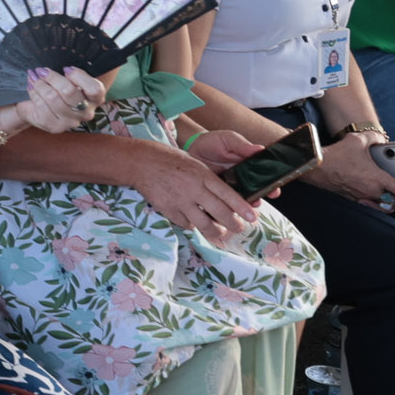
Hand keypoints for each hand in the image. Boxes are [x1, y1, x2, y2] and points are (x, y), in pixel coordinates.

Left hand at [7, 66, 106, 135]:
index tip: (66, 69)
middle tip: (42, 70)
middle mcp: (86, 113)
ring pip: (53, 98)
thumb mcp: (69, 80)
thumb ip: (71, 74)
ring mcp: (70, 122)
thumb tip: (64, 67)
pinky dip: (33, 91)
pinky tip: (31, 85)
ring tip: (34, 75)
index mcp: (95, 99)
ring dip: (40, 83)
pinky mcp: (54, 127)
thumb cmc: (58, 90)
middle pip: (69, 92)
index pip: (95, 89)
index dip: (79, 76)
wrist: (39, 108)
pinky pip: (41, 104)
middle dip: (53, 77)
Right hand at [132, 138, 260, 238]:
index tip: (253, 217)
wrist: (141, 162)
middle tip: (239, 229)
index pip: (228, 194)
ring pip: (204, 223)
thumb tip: (225, 197)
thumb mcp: (194, 163)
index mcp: (203, 174)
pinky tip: (194, 224)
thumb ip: (208, 179)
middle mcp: (194, 189)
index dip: (242, 207)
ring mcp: (180, 200)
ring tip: (220, 234)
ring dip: (215, 231)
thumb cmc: (170, 159)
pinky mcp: (167, 209)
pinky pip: (186, 223)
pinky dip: (192, 225)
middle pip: (219, 212)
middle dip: (233, 224)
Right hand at [309, 132, 394, 210]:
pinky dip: (379, 203)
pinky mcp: (352, 199)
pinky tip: (379, 197)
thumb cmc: (335, 155)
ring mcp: (361, 197)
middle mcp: (371, 191)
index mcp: (377, 179)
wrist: (314, 166)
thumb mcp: (357, 140)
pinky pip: (371, 205)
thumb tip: (380, 138)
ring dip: (394, 203)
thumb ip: (373, 137)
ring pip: (384, 207)